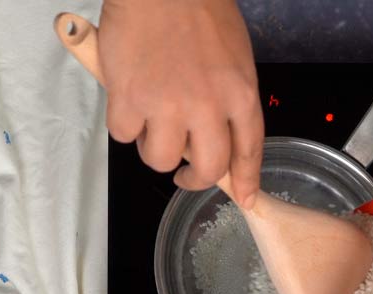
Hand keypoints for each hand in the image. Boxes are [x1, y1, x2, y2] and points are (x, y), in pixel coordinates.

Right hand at [98, 0, 263, 207]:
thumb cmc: (196, 6)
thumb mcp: (234, 54)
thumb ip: (230, 95)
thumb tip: (220, 131)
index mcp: (240, 93)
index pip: (248, 150)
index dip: (245, 179)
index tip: (244, 196)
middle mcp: (208, 106)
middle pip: (206, 168)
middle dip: (194, 178)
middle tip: (183, 173)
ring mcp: (167, 105)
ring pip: (159, 159)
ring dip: (153, 147)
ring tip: (150, 119)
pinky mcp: (128, 99)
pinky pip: (124, 135)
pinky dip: (123, 122)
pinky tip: (127, 97)